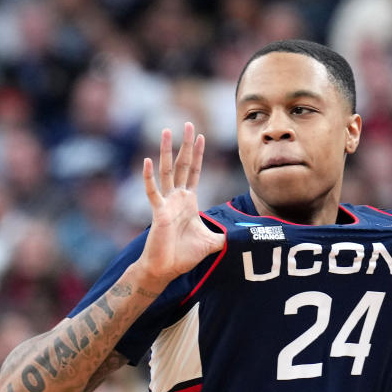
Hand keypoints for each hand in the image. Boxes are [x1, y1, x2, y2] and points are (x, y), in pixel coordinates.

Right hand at [137, 122, 225, 291]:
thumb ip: (226, 235)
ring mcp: (166, 203)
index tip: (201, 135)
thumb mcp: (212, 242)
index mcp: (189, 201)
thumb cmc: (184, 255)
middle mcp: (177, 198)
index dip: (199, 154)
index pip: (195, 171)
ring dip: (166, 151)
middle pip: (182, 165)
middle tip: (187, 123)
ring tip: (166, 131)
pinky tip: (146, 161)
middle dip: (186, 144)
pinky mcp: (158, 212)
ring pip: (167, 171)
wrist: (166, 268)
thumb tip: (245, 236)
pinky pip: (153, 192)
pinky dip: (148, 177)